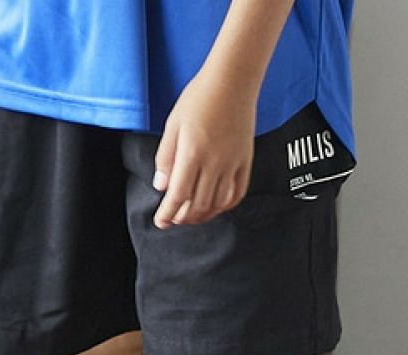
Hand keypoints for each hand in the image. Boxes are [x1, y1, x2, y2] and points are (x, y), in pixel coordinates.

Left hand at [152, 68, 256, 228]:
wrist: (233, 80)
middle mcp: (214, 162)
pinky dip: (225, 205)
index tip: (161, 221)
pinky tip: (215, 206)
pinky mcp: (246, 161)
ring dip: (203, 215)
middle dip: (183, 217)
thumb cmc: (200, 97)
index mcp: (192, 153)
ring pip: (218, 203)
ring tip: (192, 215)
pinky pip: (237, 193)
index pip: (178, 195)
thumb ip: (166, 158)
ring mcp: (232, 163)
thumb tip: (161, 185)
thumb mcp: (173, 125)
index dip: (167, 213)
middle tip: (174, 219)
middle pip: (198, 204)